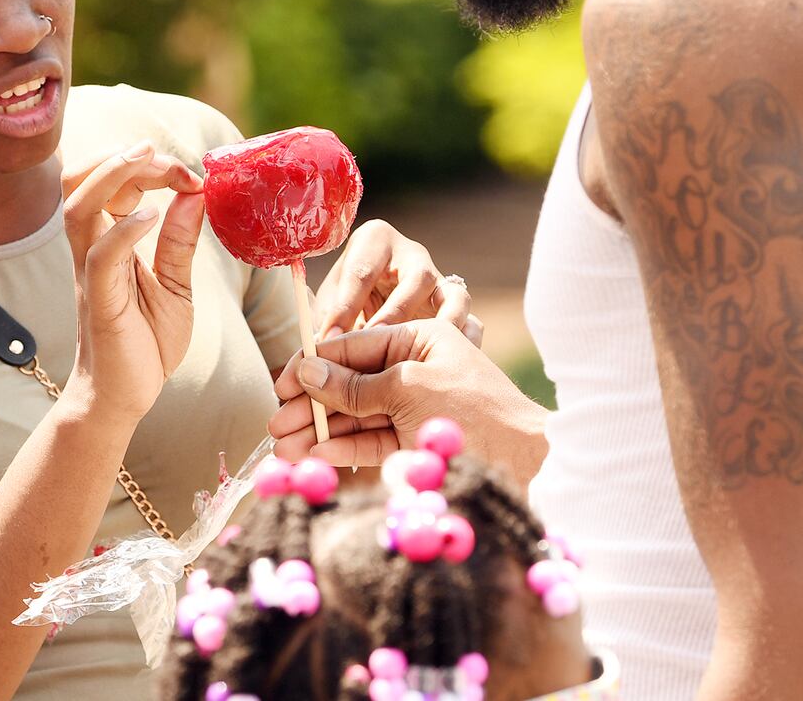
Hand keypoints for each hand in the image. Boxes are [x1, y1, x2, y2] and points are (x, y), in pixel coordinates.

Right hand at [61, 142, 205, 424]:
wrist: (124, 399)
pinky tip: (154, 215)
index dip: (148, 167)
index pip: (111, 183)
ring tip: (148, 160)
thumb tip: (196, 194)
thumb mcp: (176, 285)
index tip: (191, 176)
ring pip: (77, 208)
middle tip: (158, 153)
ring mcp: (91, 274)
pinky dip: (125, 229)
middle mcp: (91, 250)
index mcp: (108, 242)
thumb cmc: (145, 343)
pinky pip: (99, 256)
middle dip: (117, 156)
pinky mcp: (100, 302)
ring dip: (111, 175)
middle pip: (78, 182)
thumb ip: (180, 242)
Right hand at [268, 317, 547, 487]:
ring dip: (318, 432)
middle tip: (275, 425)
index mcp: (417, 338)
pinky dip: (340, 449)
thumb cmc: (475, 412)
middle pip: (348, 383)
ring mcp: (410, 406)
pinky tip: (312, 457)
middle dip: (310, 405)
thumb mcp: (410, 388)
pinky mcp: (411, 440)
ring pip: (354, 416)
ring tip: (283, 449)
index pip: (353, 346)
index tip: (282, 384)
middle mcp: (411, 368)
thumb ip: (357, 384)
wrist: (528, 465)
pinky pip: (368, 441)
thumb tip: (308, 371)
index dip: (314, 365)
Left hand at [316, 219, 482, 344]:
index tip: (329, 341)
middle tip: (378, 346)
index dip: (345, 308)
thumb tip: (317, 351)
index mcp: (375, 241)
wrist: (369, 308)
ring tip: (427, 356)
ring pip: (454, 296)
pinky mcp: (457, 309)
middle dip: (397, 314)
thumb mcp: (328, 305)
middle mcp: (413, 255)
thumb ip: (324, 324)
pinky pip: (471, 321)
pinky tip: (449, 369)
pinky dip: (464, 345)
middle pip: (417, 278)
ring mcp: (441, 280)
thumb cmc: (343, 304)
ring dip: (442, 327)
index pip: (361, 271)